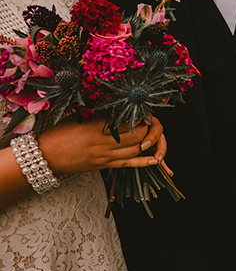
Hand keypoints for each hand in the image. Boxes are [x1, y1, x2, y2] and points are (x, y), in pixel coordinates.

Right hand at [37, 114, 166, 176]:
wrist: (44, 158)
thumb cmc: (58, 134)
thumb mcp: (77, 117)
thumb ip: (99, 113)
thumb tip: (117, 103)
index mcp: (97, 128)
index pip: (129, 122)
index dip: (142, 116)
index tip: (145, 110)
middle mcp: (105, 144)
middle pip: (139, 136)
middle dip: (150, 128)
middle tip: (151, 120)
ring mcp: (106, 157)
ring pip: (137, 150)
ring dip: (149, 142)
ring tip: (151, 133)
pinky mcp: (105, 166)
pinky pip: (130, 165)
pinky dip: (145, 162)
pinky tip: (156, 159)